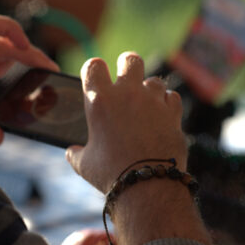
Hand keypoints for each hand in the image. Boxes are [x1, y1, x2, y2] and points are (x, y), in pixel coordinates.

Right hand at [66, 52, 187, 192]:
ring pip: (154, 80)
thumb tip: (72, 151)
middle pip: (130, 59)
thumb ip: (77, 152)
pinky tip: (161, 117)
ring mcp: (153, 100)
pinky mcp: (173, 113)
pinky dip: (166, 105)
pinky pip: (171, 98)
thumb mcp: (84, 164)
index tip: (95, 79)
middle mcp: (127, 93)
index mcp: (99, 100)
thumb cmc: (111, 174)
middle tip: (125, 80)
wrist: (148, 185)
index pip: (93, 65)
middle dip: (127, 66)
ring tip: (144, 106)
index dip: (93, 70)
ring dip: (148, 90)